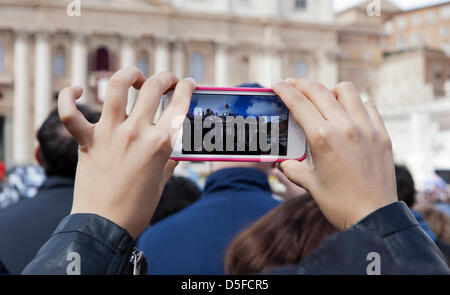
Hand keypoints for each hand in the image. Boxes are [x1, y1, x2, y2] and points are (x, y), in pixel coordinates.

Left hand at [58, 68, 195, 237]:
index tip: (188, 83)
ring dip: (128, 75)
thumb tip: (173, 151)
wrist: (105, 225)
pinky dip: (68, 97)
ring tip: (133, 78)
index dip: (187, 88)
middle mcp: (136, 132)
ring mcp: (109, 134)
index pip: (178, 104)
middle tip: (167, 81)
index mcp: (160, 143)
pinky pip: (70, 113)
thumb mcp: (162, 181)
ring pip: (116, 86)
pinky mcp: (87, 141)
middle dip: (165, 77)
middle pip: (152, 87)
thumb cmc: (137, 207)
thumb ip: (169, 161)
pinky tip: (76, 90)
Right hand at [272, 79, 396, 230]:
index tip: (277, 84)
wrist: (372, 217)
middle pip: (319, 90)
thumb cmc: (339, 203)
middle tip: (292, 85)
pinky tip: (348, 113)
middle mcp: (345, 127)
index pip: (299, 103)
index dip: (285, 90)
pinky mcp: (381, 134)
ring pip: (346, 90)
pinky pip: (368, 105)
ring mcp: (366, 128)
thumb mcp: (309, 184)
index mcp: (322, 138)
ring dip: (330, 90)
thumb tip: (282, 162)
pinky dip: (355, 103)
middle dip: (301, 84)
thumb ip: (291, 168)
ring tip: (323, 98)